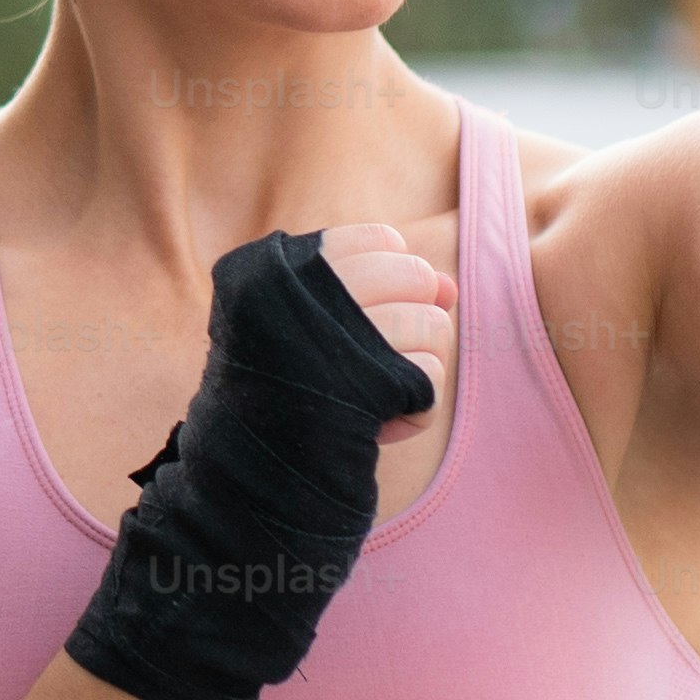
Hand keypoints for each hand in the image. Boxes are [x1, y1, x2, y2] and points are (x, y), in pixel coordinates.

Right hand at [306, 221, 458, 434]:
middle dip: (416, 318)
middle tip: (382, 358)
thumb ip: (386, 289)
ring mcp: (336, 340)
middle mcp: (307, 293)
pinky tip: (384, 421)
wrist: (250, 457)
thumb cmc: (288, 383)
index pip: (380, 242)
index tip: (371, 315)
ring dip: (419, 365)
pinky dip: (420, 406)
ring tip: (381, 391)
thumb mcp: (324, 325)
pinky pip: (431, 376)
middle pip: (416, 276)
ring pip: (433, 324)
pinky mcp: (362, 388)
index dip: (395, 279)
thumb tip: (450, 286)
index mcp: (286, 269)